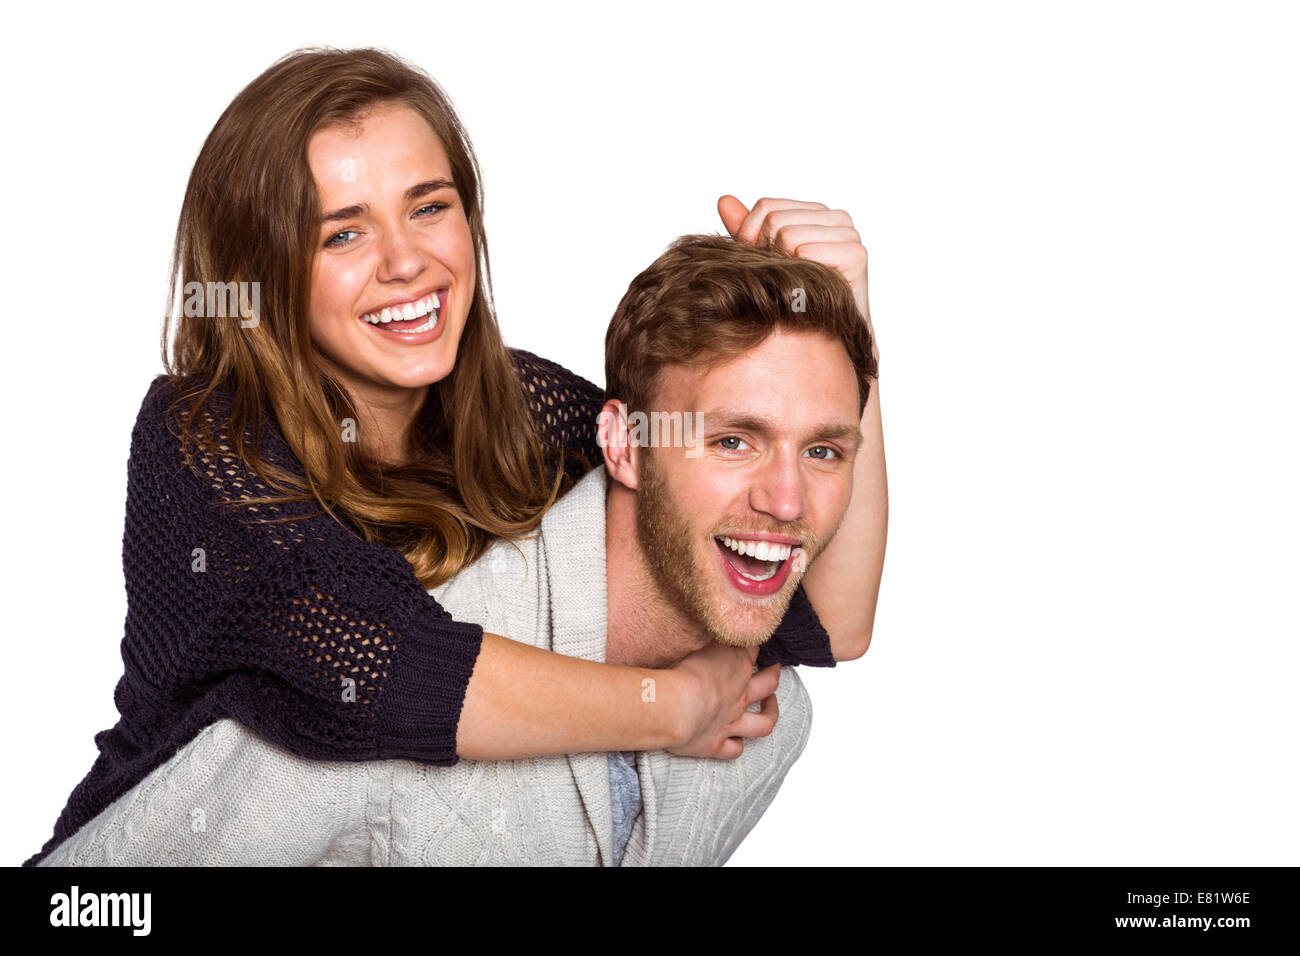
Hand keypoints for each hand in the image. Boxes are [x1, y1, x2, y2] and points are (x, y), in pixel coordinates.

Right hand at [664, 641, 780, 759]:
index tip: (750, 638)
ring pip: (763, 722)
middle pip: (768, 683)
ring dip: (770, 714)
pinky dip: (736, 746)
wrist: (671, 707)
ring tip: (770, 707)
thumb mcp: (693, 641)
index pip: (752, 648)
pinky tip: (735, 741)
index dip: (753, 643)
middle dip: (774, 674)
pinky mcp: (715, 744)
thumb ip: (705, 636)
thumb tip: (707, 628)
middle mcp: (739, 695)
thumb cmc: (678, 670)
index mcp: (736, 665)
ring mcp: (731, 722)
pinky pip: (734, 749)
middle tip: (774, 669)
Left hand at [718, 195, 872, 338]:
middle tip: (779, 282)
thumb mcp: (768, 260)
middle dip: (766, 253)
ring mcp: (850, 234)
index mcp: (818, 213)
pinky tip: (806, 292)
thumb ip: (749, 230)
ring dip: (782, 267)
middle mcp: (838, 218)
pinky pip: (806, 251)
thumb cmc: (798, 298)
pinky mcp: (856, 255)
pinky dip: (798, 274)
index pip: (766, 206)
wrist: (830, 338)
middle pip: (775, 219)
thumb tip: (723, 200)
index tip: (760, 265)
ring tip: (793, 288)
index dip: (752, 237)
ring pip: (787, 234)